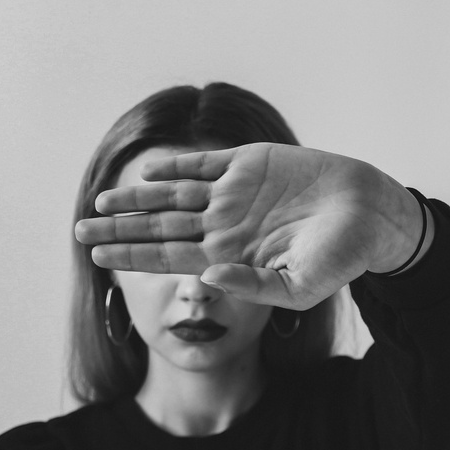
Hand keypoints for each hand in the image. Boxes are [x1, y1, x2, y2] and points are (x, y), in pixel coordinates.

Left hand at [74, 143, 427, 309]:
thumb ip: (252, 285)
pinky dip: (174, 164)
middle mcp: (224, 224)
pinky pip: (204, 162)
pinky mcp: (250, 163)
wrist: (372, 214)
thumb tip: (206, 277)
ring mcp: (235, 192)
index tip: (94, 258)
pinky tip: (146, 170)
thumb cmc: (341, 256)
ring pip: (172, 194)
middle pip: (159, 227)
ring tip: (99, 204)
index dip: (131, 257)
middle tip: (77, 233)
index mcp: (230, 254)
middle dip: (119, 231)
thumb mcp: (299, 286)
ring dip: (136, 199)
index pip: (168, 257)